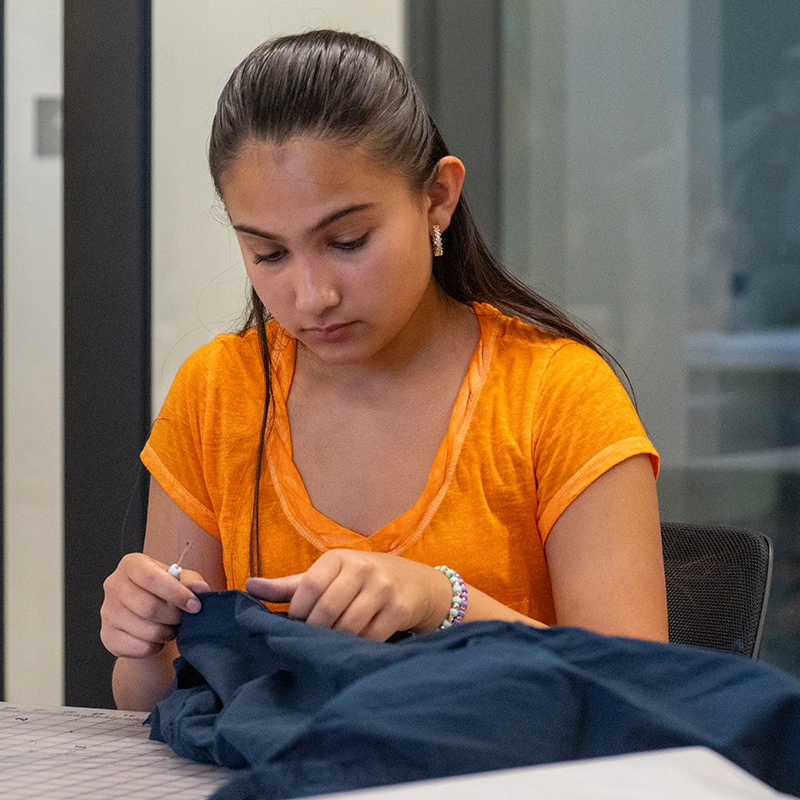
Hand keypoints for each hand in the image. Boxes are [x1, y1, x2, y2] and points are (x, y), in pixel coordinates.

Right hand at [100, 552, 209, 658]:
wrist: (146, 615)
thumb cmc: (164, 591)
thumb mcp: (180, 579)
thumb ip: (191, 581)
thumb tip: (200, 588)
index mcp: (131, 564)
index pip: (152, 578)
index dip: (177, 593)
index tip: (195, 605)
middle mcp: (113, 585)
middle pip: (148, 607)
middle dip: (173, 616)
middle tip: (182, 618)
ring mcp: (107, 612)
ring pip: (144, 630)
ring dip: (166, 632)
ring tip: (171, 627)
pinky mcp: (107, 636)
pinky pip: (138, 647)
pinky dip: (155, 646)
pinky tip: (157, 637)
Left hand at [246, 550, 452, 640]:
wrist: (416, 583)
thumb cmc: (361, 580)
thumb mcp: (328, 575)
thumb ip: (290, 585)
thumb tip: (248, 586)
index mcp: (340, 558)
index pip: (309, 585)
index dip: (298, 611)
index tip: (295, 626)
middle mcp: (364, 568)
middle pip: (327, 609)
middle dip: (315, 631)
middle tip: (310, 642)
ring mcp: (384, 588)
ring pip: (349, 626)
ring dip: (335, 642)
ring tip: (330, 646)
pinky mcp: (401, 609)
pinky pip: (372, 637)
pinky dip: (358, 646)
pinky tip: (353, 647)